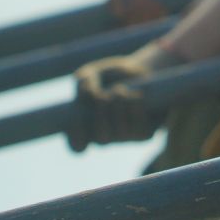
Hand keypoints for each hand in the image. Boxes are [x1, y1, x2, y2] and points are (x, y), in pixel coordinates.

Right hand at [66, 41, 184, 151]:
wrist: (139, 72)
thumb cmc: (110, 76)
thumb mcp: (92, 73)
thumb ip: (83, 81)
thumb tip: (90, 94)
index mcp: (86, 127)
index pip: (77, 146)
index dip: (76, 137)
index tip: (77, 116)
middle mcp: (105, 135)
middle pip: (101, 140)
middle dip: (101, 116)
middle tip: (103, 97)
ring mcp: (124, 137)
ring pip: (121, 134)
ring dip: (118, 109)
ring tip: (119, 90)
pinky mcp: (143, 134)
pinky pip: (140, 130)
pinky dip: (136, 110)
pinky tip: (136, 96)